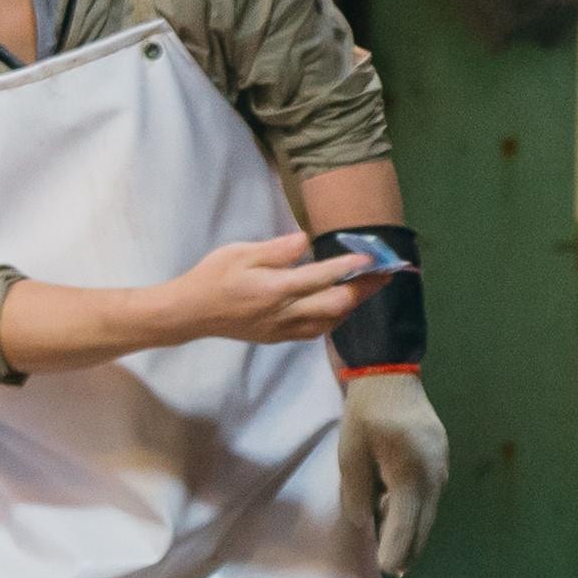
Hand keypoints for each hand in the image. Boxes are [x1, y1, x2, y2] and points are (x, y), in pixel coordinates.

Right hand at [155, 230, 383, 352]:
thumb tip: (306, 239)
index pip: (320, 278)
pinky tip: (342, 306)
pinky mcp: (279, 338)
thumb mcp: (239, 252)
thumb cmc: (213, 276)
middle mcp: (283, 313)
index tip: (371, 257)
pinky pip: (316, 332)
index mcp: (273, 289)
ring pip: (330, 323)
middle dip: (364, 289)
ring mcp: (282, 330)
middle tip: (386, 273)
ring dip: (353, 305)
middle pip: (335, 304)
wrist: (191, 313)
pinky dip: (335, 319)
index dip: (349, 267)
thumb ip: (276, 249)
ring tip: (371, 287)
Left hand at [338, 371, 447, 574]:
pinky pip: (430, 496)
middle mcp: (434, 477)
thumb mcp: (350, 455)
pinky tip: (398, 513)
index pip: (406, 526)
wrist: (392, 377)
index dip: (395, 551)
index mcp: (411, 476)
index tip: (386, 571)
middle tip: (393, 571)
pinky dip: (416, 510)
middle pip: (424, 525)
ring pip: (429, 512)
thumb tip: (363, 524)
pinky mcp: (441, 461)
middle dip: (408, 549)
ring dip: (412, 530)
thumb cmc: (366, 415)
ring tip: (394, 548)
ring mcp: (442, 468)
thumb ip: (356, 494)